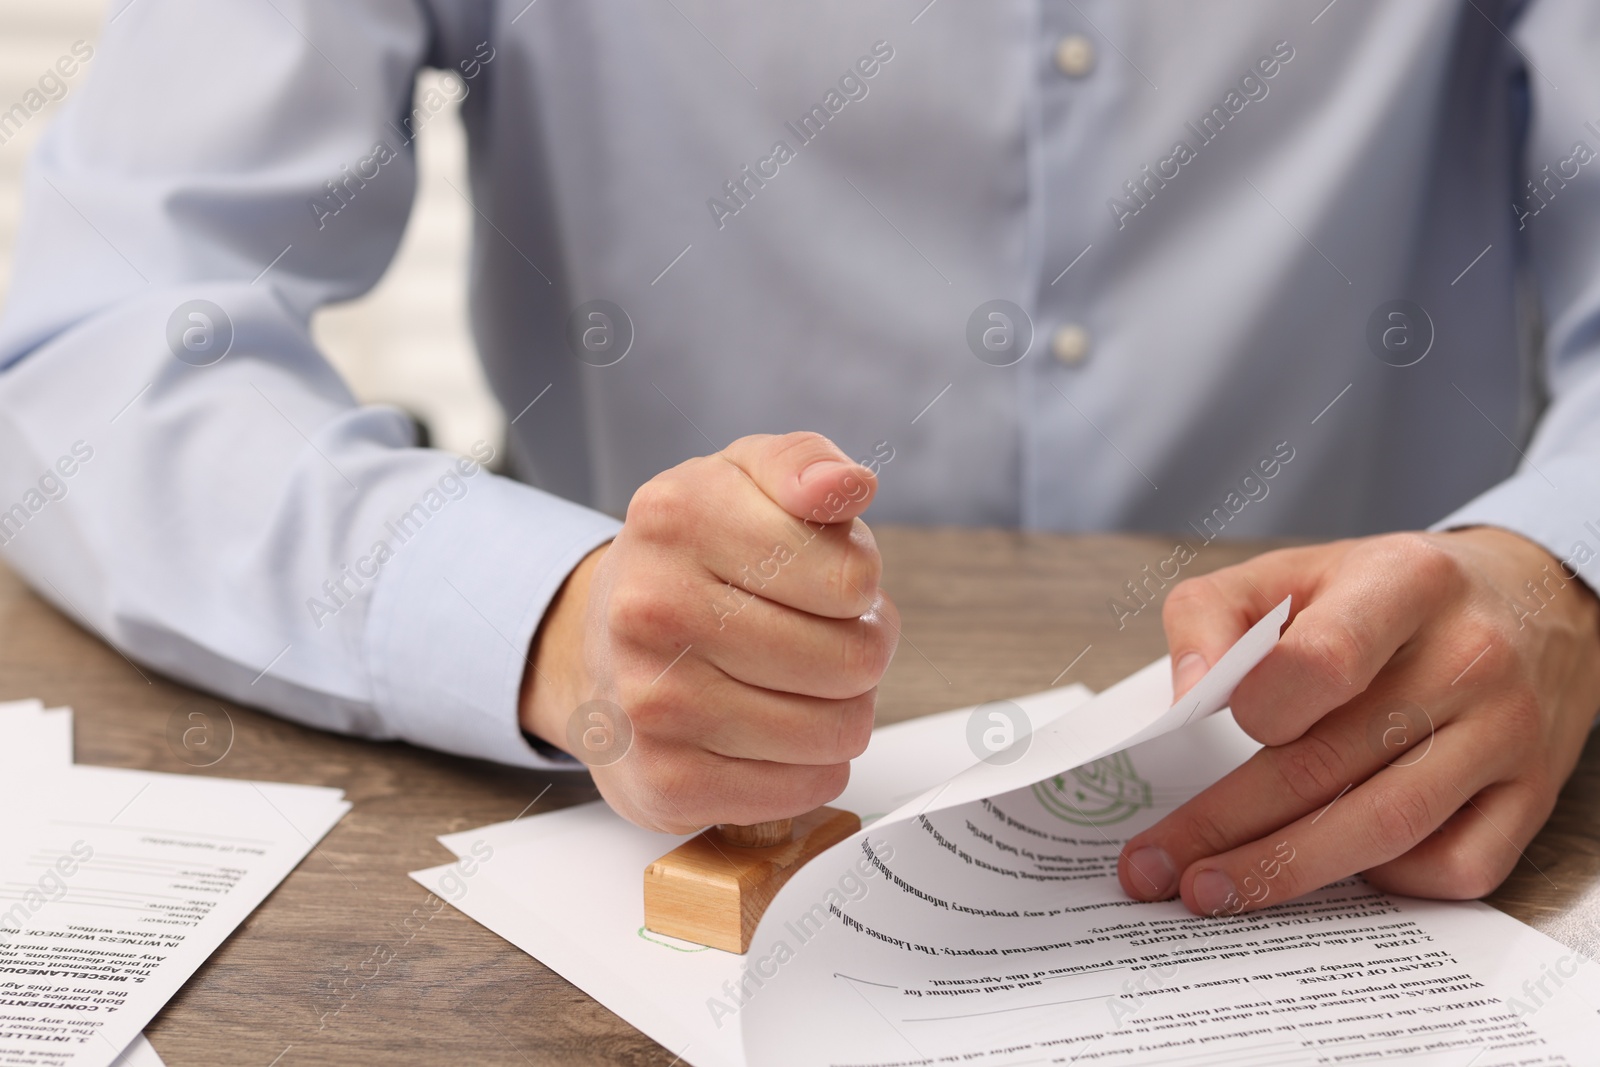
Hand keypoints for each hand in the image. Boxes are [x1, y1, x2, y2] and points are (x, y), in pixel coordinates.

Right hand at [519, 432, 897, 831]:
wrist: (596, 646)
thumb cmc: (690, 560)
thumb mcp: (741, 479)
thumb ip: (804, 464)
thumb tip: (846, 484)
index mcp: (678, 517)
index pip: (851, 578)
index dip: (859, 583)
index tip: (823, 580)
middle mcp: (651, 608)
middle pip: (854, 659)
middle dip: (859, 649)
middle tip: (817, 638)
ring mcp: (652, 702)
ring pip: (838, 730)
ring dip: (839, 710)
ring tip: (795, 684)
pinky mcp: (667, 782)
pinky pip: (805, 787)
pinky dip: (808, 766)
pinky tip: (769, 733)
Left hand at [1117, 527, 1599, 916]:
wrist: (1532, 598)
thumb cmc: (1384, 592)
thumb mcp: (1293, 570)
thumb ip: (1212, 616)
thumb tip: (1186, 701)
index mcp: (1404, 582)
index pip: (1324, 660)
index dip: (1258, 709)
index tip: (1200, 734)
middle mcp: (1468, 658)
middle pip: (1331, 763)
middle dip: (1227, 824)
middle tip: (1155, 864)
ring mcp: (1507, 733)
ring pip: (1388, 827)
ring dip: (1286, 871)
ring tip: (1211, 891)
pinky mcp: (1534, 795)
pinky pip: (1457, 866)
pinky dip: (1388, 882)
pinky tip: (1336, 871)